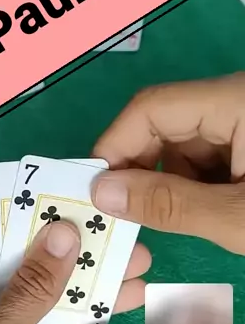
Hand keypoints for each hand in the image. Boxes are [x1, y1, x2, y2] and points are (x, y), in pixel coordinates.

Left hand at [0, 222, 149, 323]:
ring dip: (86, 304)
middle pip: (30, 274)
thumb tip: (64, 231)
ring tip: (139, 288)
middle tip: (132, 252)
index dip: (46, 225)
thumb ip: (32, 289)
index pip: (0, 240)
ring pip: (44, 312)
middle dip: (79, 266)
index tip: (93, 213)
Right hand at [92, 73, 244, 254]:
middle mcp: (233, 103)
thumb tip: (101, 193)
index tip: (94, 191)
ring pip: (181, 146)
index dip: (115, 146)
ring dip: (164, 184)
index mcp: (234, 102)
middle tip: (118, 215)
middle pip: (163, 124)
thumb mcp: (236, 216)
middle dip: (138, 170)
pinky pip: (204, 159)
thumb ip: (169, 204)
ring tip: (163, 222)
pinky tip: (195, 216)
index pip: (151, 108)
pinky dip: (190, 188)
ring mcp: (242, 124)